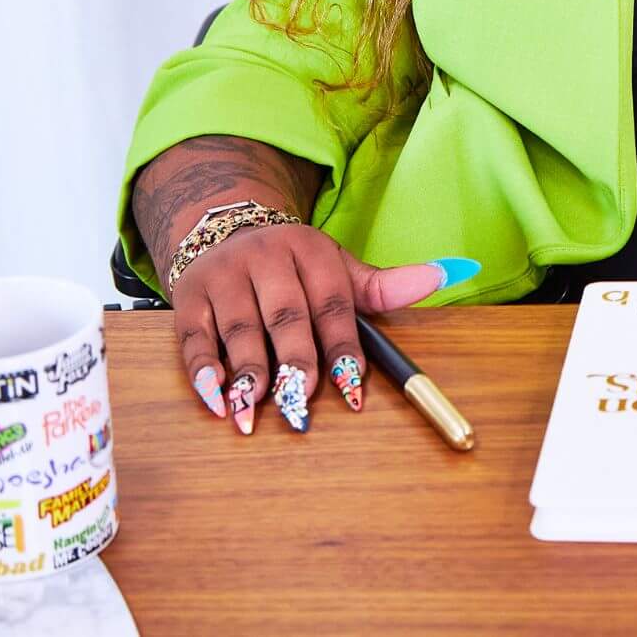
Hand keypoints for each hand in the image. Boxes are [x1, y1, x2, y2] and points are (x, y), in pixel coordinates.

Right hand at [166, 223, 471, 433]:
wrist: (221, 224)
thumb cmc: (290, 265)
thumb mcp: (337, 266)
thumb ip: (384, 284)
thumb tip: (446, 274)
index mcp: (310, 251)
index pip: (332, 302)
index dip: (343, 347)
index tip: (352, 390)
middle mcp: (266, 258)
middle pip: (285, 315)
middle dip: (294, 360)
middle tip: (301, 401)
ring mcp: (224, 276)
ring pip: (239, 327)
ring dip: (248, 372)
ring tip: (255, 411)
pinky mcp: (189, 297)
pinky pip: (194, 336)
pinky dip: (204, 371)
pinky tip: (217, 401)